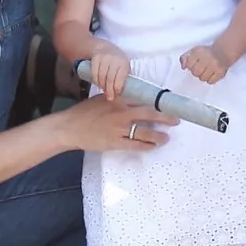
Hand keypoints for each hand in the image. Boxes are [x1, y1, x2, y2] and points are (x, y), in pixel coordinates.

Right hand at [60, 94, 177, 151]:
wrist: (69, 127)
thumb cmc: (84, 112)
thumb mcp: (102, 98)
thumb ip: (117, 98)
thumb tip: (133, 98)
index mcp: (118, 99)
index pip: (144, 99)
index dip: (158, 102)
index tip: (170, 104)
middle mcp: (121, 113)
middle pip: (149, 114)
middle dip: (165, 118)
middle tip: (176, 120)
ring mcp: (119, 128)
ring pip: (145, 132)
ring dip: (158, 136)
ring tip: (166, 138)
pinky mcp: (115, 142)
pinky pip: (135, 145)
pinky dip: (146, 146)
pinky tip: (152, 147)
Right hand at [91, 42, 130, 100]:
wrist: (104, 47)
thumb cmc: (117, 60)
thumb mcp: (124, 66)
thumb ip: (124, 77)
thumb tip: (124, 92)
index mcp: (124, 63)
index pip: (120, 78)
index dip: (117, 88)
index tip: (116, 94)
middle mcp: (114, 60)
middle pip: (110, 79)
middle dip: (109, 90)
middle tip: (109, 97)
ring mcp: (104, 58)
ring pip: (101, 77)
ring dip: (102, 86)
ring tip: (104, 90)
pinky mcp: (95, 58)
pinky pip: (94, 73)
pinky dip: (96, 81)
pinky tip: (98, 84)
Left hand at [179, 44, 228, 83]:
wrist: (223, 52)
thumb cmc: (206, 53)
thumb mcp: (193, 51)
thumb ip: (184, 58)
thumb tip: (183, 67)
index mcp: (199, 52)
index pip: (189, 65)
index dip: (190, 66)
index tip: (194, 63)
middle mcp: (207, 58)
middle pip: (195, 73)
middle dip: (196, 72)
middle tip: (200, 68)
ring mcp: (215, 65)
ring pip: (203, 78)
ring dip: (203, 76)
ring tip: (206, 70)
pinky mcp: (221, 72)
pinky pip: (211, 82)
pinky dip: (210, 79)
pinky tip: (211, 73)